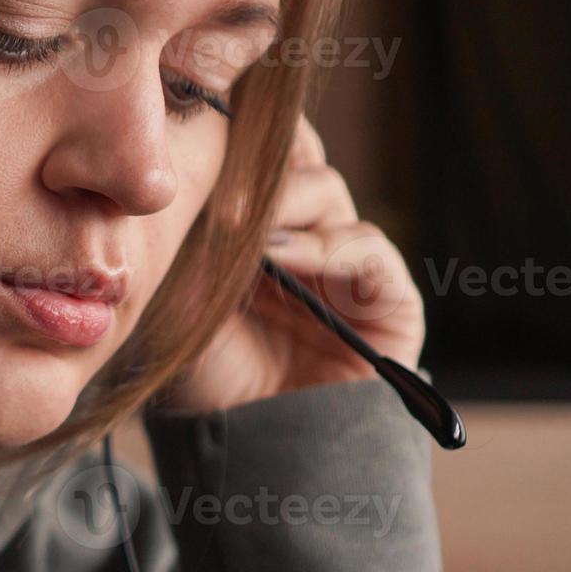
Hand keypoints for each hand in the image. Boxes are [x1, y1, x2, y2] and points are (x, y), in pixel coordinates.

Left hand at [161, 116, 425, 413]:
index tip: (193, 119)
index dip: (232, 132)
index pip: (256, 153)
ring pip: (325, 192)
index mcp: (257, 226)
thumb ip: (190, 238)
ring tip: (235, 224)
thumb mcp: (182, 297)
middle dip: (255, 155)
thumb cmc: (206, 378)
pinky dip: (325, 245)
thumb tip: (181, 180)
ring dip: (280, 201)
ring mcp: (348, 265)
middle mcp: (306, 236)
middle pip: (295, 159)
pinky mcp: (389, 300)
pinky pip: (365, 249)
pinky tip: (281, 256)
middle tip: (212, 166)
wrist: (252, 452)